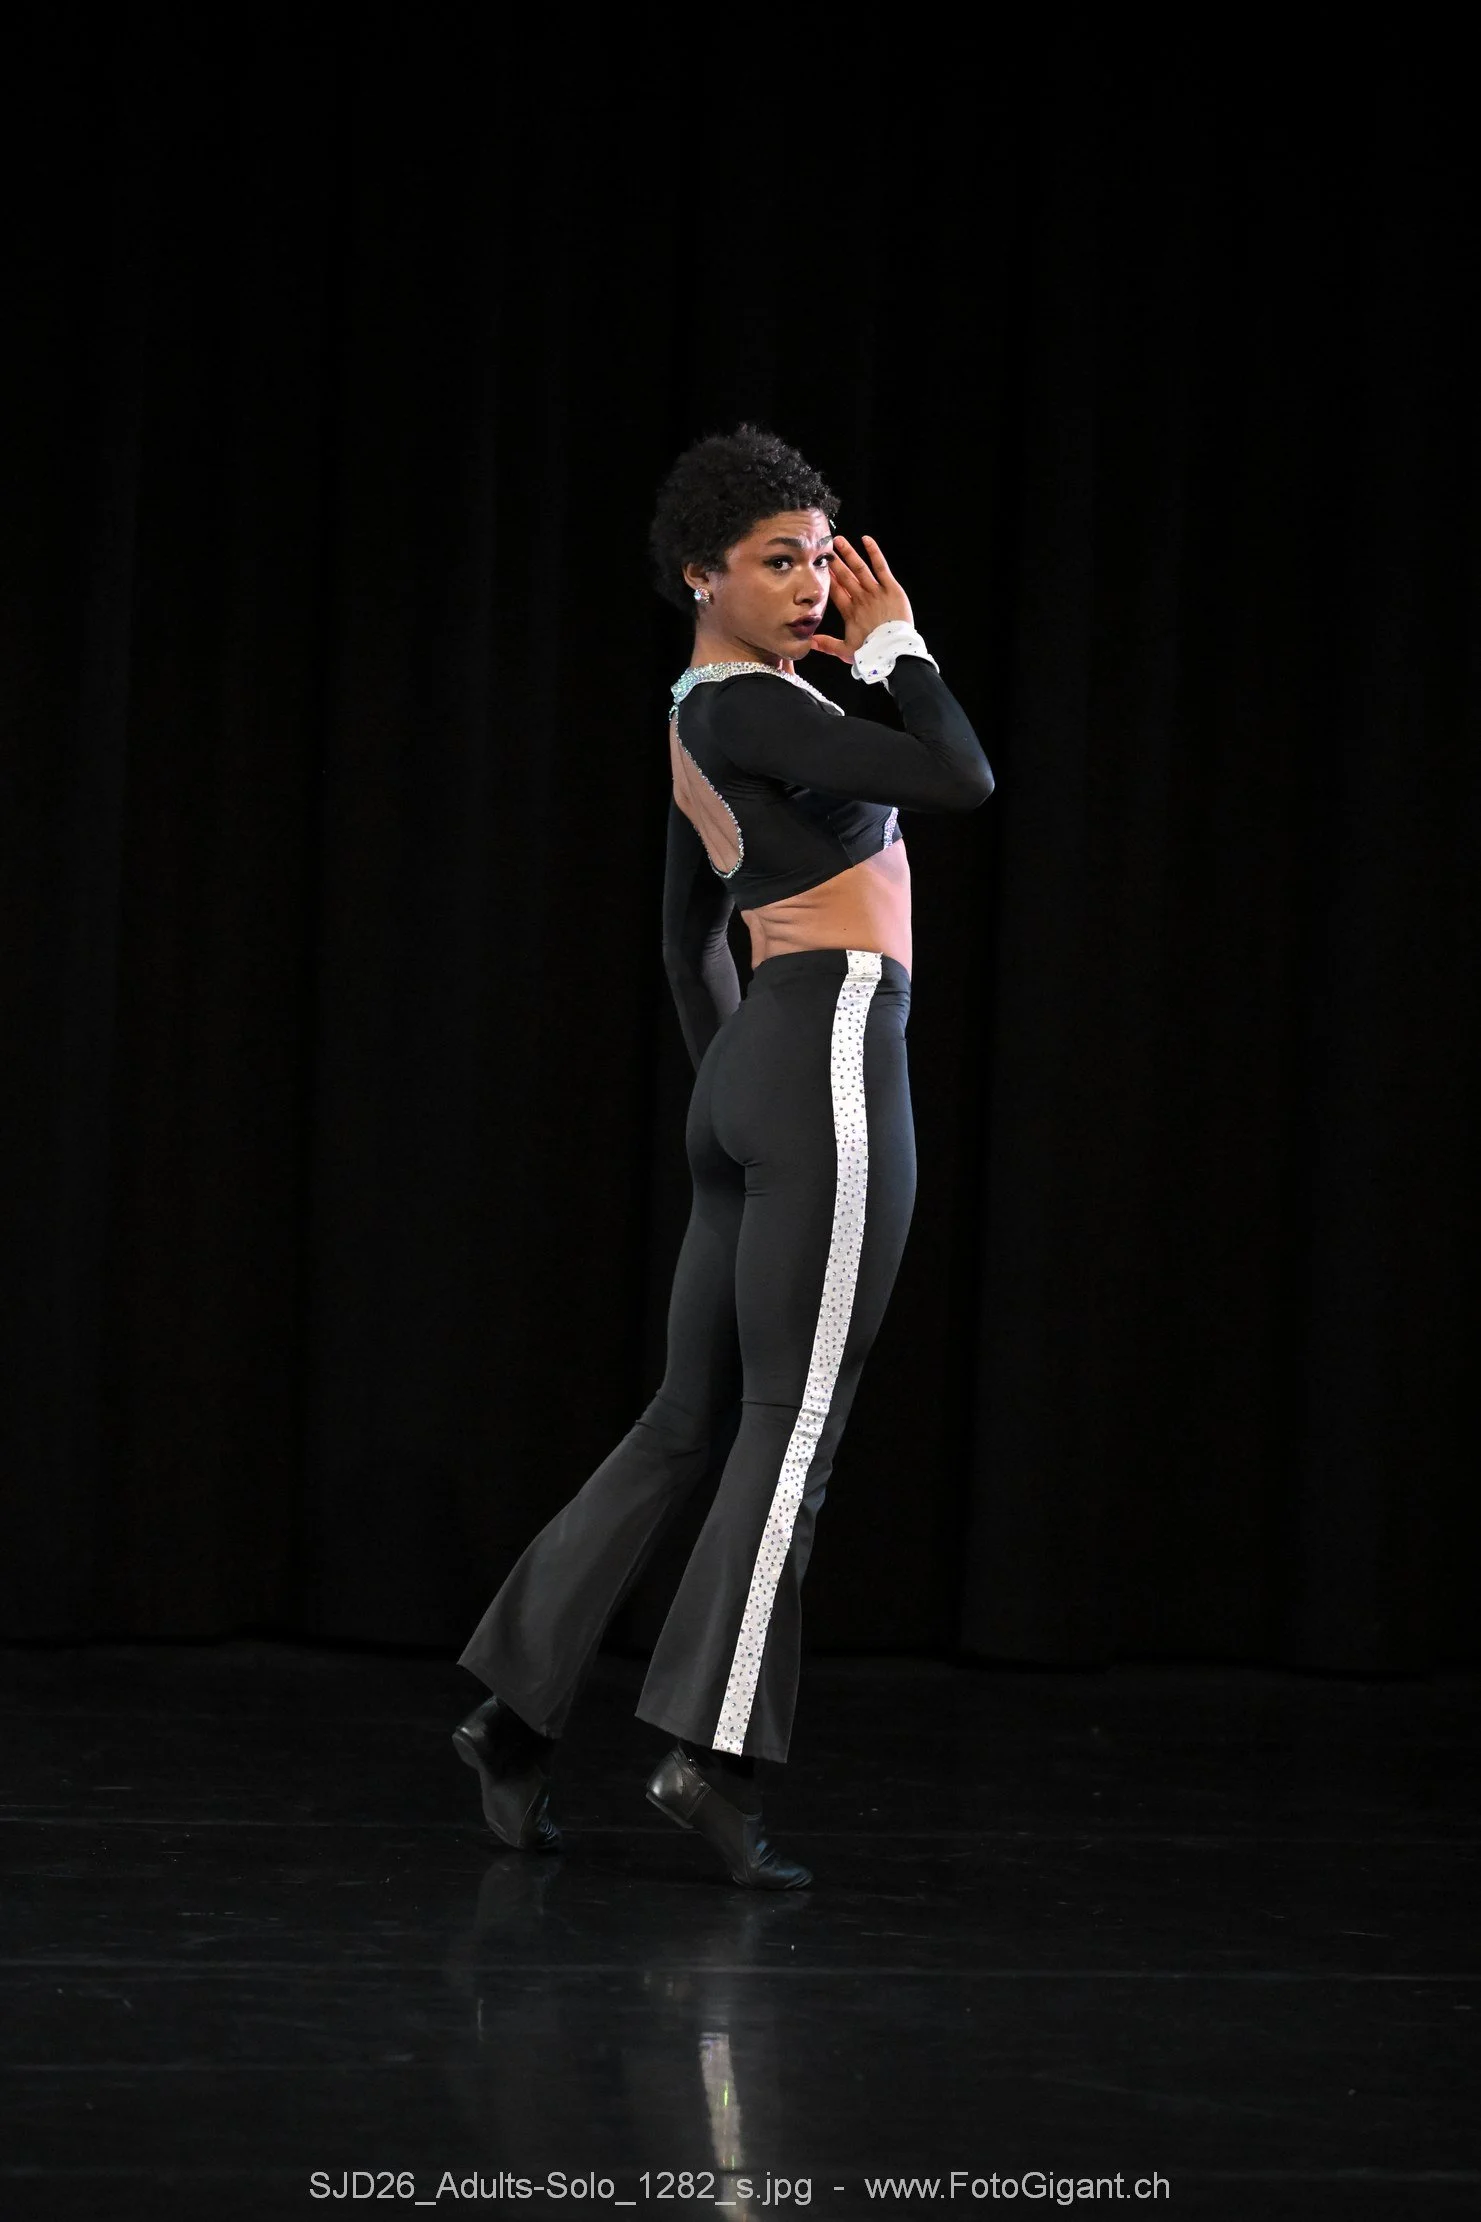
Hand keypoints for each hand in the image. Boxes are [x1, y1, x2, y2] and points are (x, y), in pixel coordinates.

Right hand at [808, 534, 913, 664]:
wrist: (892, 651)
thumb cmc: (871, 653)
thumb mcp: (846, 652)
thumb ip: (827, 645)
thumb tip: (809, 642)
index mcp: (850, 612)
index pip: (836, 591)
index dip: (828, 578)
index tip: (820, 568)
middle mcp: (860, 598)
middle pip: (844, 577)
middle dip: (835, 563)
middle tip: (825, 549)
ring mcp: (875, 592)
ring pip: (859, 568)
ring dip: (848, 554)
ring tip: (839, 541)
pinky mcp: (891, 588)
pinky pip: (881, 567)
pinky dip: (874, 553)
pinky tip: (866, 540)